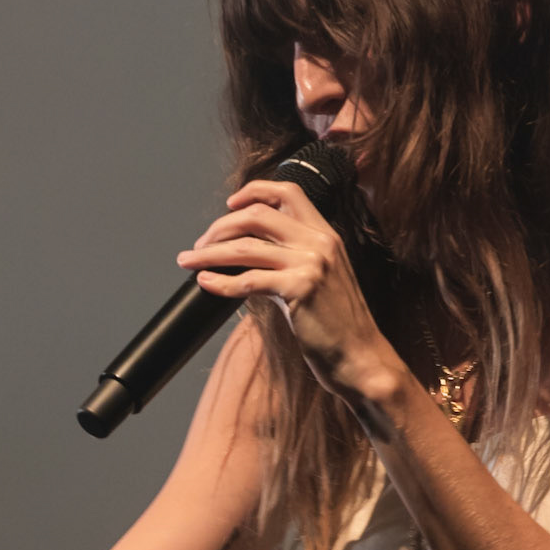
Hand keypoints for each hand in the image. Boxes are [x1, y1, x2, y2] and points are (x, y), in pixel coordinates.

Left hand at [177, 179, 401, 398]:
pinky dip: (220, 282)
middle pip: (257, 214)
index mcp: (326, 234)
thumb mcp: (322, 278)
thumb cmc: (339, 325)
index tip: (230, 204)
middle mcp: (319, 242)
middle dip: (220, 227)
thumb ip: (294, 258)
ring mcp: (310, 264)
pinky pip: (247, 281)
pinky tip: (205, 283)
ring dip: (209, 253)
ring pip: (245, 247)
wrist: (361, 357)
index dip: (254, 192)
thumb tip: (248, 253)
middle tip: (200, 243)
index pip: (288, 191)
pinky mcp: (299, 289)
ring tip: (188, 261)